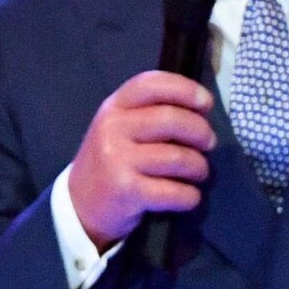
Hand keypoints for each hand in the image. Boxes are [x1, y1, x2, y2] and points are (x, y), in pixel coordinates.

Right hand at [65, 70, 218, 248]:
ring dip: (199, 166)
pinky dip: (190, 196)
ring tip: (199, 171)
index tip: (206, 103)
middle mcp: (113, 128)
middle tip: (209, 143)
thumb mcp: (121, 127)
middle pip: (171, 120)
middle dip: (200, 131)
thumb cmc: (112, 160)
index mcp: (114, 106)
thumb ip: (151, 112)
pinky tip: (189, 196)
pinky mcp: (126, 190)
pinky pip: (173, 191)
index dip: (185, 89)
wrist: (80, 204)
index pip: (152, 84)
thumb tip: (201, 108)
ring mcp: (117, 159)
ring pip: (177, 157)